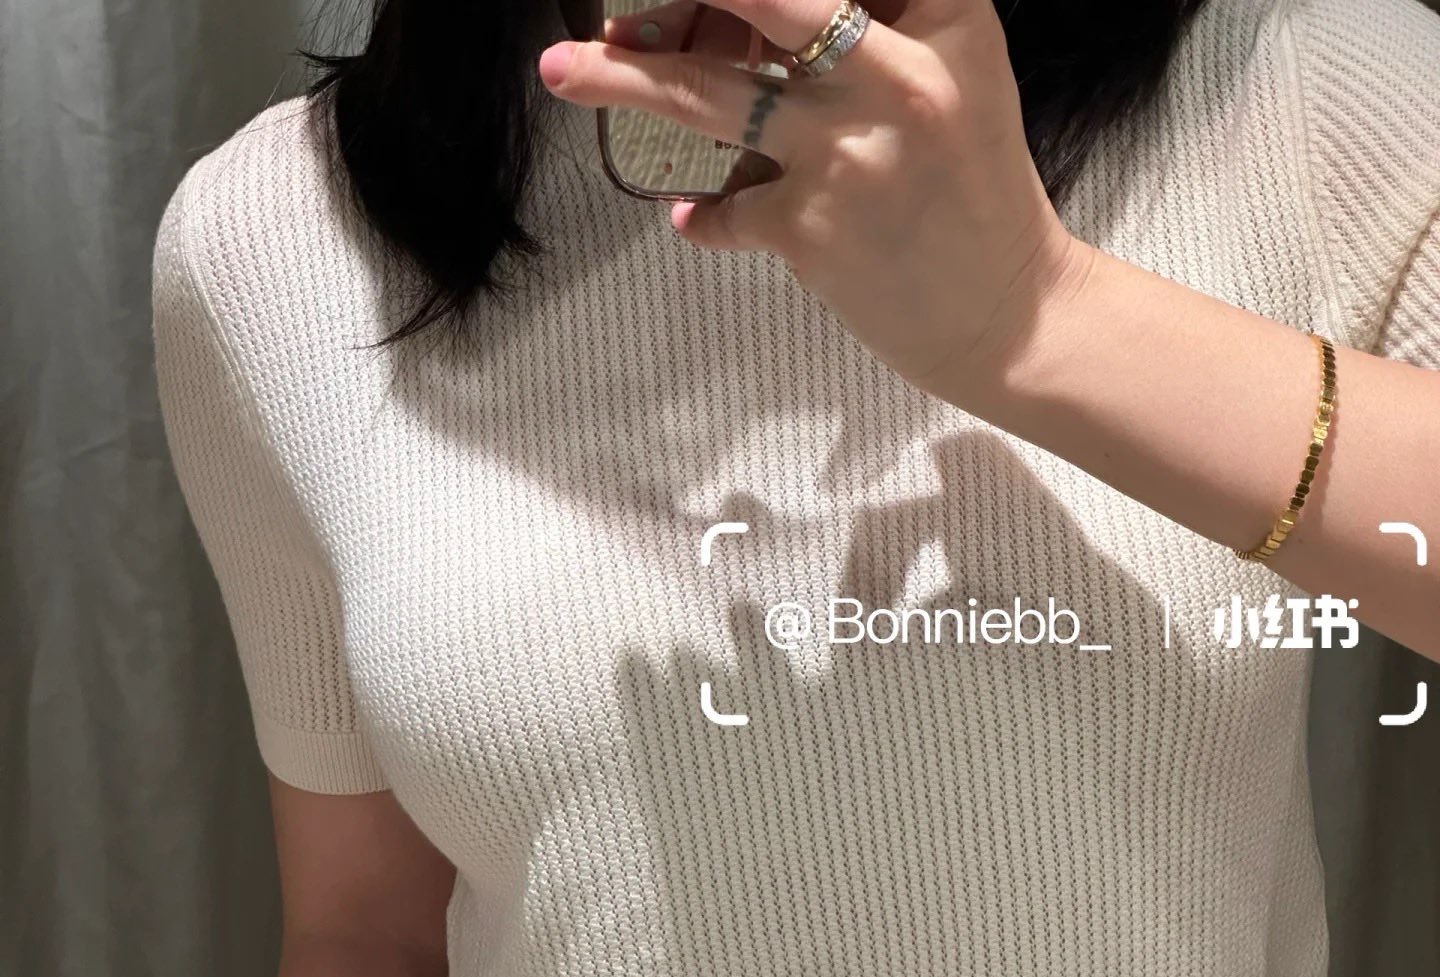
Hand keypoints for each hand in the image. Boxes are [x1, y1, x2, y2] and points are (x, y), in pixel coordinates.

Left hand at [537, 0, 1094, 410]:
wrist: (1009, 315)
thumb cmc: (975, 190)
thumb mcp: (955, 73)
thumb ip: (879, 25)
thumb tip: (753, 11)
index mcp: (943, 18)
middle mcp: (894, 75)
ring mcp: (847, 153)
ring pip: (712, 94)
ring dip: (625, 78)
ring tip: (562, 67)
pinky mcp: (812, 230)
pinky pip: (726, 207)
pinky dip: (706, 215)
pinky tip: (695, 218)